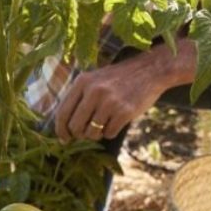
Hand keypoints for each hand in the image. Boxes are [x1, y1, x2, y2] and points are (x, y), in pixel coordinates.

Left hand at [53, 53, 170, 142]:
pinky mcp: (124, 111)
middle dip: (80, 134)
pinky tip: (117, 121)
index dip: (61, 130)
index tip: (64, 139)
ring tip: (104, 124)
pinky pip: (109, 133)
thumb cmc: (119, 78)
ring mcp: (110, 101)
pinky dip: (111, 132)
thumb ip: (79, 98)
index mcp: (82, 81)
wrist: (149, 70)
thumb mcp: (95, 79)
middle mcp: (94, 91)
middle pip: (75, 127)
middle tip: (87, 133)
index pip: (63, 112)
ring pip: (92, 133)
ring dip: (97, 134)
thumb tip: (65, 127)